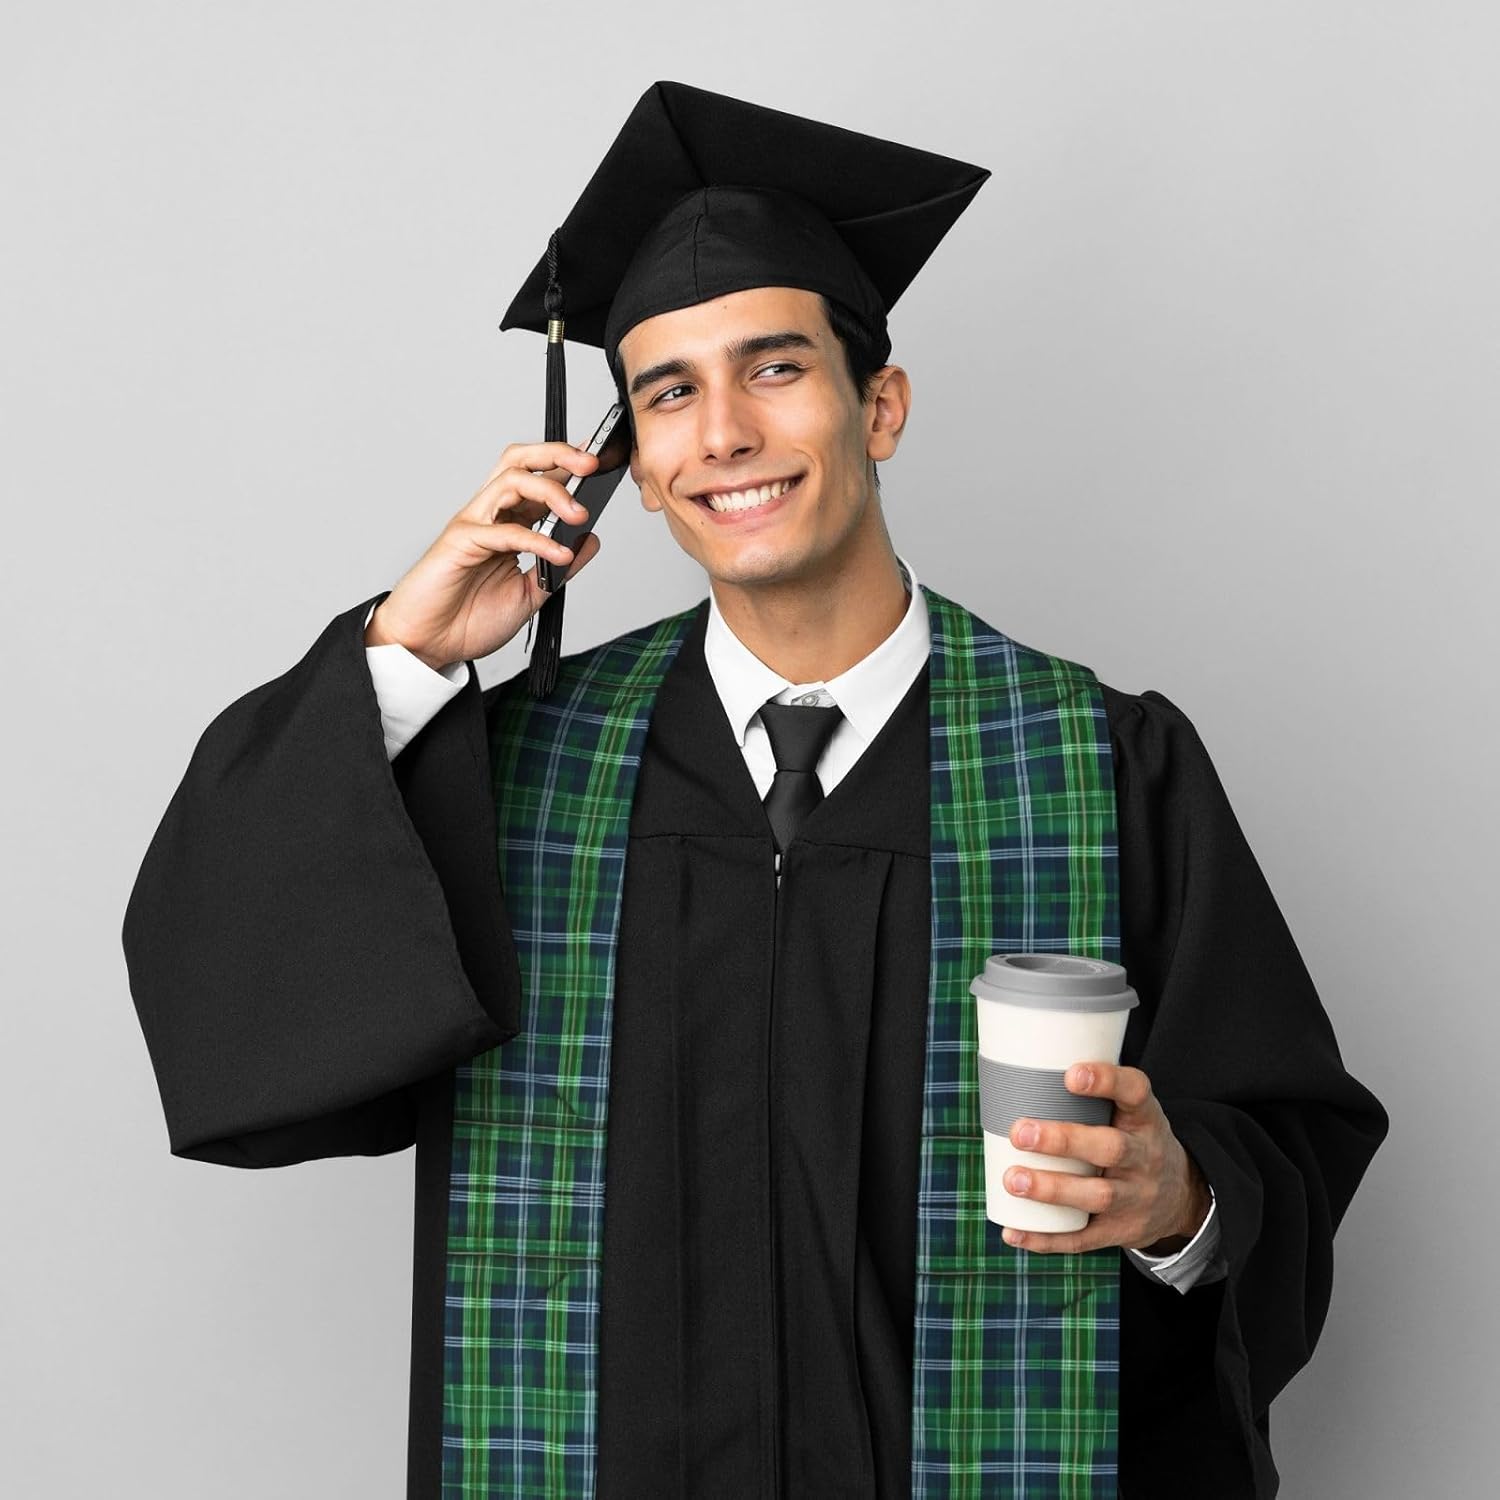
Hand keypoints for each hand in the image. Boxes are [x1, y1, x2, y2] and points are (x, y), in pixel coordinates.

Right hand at [364, 441, 603, 670]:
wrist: (429, 644)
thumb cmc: (470, 618)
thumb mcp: (531, 592)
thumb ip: (559, 567)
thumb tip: (590, 539)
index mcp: (507, 521)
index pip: (537, 478)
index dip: (567, 465)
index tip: (600, 462)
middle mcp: (489, 514)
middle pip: (520, 461)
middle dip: (557, 454)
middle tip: (591, 463)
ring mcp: (473, 523)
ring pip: (511, 480)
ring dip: (551, 490)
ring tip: (579, 514)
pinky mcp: (460, 541)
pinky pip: (503, 531)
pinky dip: (536, 540)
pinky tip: (559, 555)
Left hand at [998, 1062, 1211, 1255]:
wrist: (1181, 1197)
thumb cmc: (1134, 1139)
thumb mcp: (1130, 1112)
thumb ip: (1092, 1095)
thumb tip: (1017, 1071)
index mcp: (1145, 1120)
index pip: (1135, 1093)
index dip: (1106, 1082)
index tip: (1070, 1075)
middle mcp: (1144, 1157)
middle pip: (1110, 1149)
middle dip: (1063, 1141)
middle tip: (1020, 1133)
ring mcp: (1135, 1197)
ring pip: (1096, 1196)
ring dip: (1052, 1189)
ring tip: (1013, 1179)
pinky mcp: (1120, 1231)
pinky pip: (1083, 1239)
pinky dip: (1045, 1239)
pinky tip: (1013, 1232)